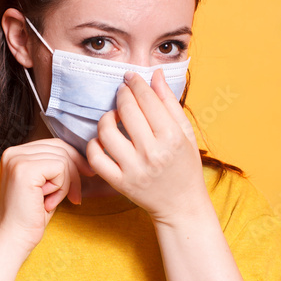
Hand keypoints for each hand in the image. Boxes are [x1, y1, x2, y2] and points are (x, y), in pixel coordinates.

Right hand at [0, 139, 96, 253]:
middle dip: (75, 174)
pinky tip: (48, 203)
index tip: (87, 176)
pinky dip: (61, 188)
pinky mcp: (25, 169)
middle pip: (61, 149)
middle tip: (75, 198)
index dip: (75, 160)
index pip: (55, 144)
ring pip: (63, 159)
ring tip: (51, 203)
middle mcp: (13, 152)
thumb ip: (54, 167)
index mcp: (15, 153)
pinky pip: (60, 168)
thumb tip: (82, 157)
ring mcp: (17, 159)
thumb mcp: (45, 185)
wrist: (14, 239)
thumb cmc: (31, 217)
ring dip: (65, 185)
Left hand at [85, 68, 209, 224]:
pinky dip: (95, 144)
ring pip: (106, 132)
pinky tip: (104, 139)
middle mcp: (152, 153)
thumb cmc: (185, 167)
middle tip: (122, 93)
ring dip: (107, 118)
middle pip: (126, 111)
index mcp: (171, 138)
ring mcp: (133, 169)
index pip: (147, 100)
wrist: (181, 205)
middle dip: (122, 95)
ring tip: (114, 117)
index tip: (130, 77)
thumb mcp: (185, 133)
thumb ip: (170, 103)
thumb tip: (155, 74)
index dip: (136, 83)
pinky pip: (96, 157)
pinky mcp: (119, 183)